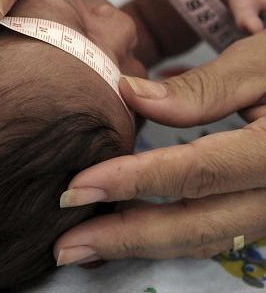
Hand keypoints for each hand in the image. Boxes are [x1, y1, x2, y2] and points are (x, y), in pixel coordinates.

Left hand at [54, 32, 265, 265]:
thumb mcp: (259, 64)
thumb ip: (199, 88)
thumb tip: (128, 93)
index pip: (195, 173)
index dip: (132, 182)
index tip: (77, 189)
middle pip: (195, 226)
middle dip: (126, 239)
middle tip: (66, 247)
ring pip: (202, 238)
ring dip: (141, 245)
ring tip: (87, 247)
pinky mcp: (261, 209)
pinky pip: (211, 231)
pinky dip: (167, 236)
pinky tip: (130, 230)